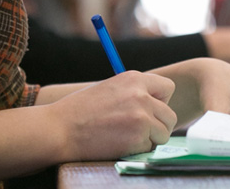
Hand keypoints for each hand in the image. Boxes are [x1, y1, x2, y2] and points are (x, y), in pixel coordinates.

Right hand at [51, 71, 176, 160]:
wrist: (60, 129)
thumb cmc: (80, 110)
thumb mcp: (110, 88)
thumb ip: (134, 92)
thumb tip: (157, 103)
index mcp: (134, 78)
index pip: (168, 87)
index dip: (160, 101)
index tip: (148, 109)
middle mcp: (141, 95)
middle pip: (170, 115)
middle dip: (158, 124)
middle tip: (140, 130)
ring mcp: (141, 117)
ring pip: (164, 133)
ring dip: (150, 139)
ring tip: (127, 137)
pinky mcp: (138, 138)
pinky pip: (150, 148)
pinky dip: (138, 150)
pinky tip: (119, 144)